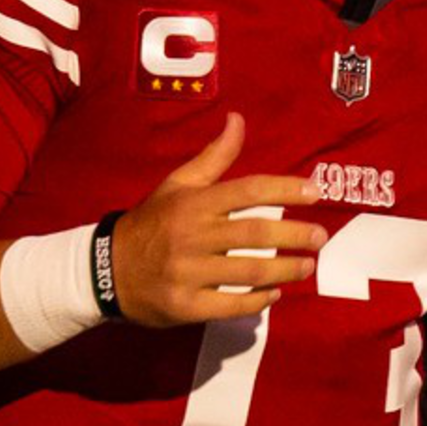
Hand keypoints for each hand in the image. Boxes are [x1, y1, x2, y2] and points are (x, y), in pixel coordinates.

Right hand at [107, 114, 325, 325]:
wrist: (106, 269)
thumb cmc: (151, 223)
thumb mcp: (178, 185)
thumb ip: (213, 157)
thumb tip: (238, 119)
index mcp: (194, 203)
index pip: (248, 190)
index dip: (285, 189)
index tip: (315, 191)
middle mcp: (192, 235)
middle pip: (255, 232)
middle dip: (294, 235)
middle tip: (320, 237)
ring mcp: (188, 273)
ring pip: (248, 271)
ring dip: (285, 270)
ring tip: (306, 267)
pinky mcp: (185, 306)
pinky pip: (231, 305)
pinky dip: (257, 300)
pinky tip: (274, 294)